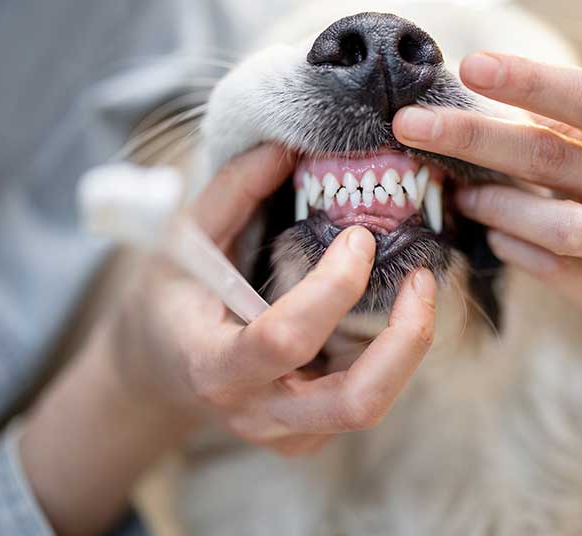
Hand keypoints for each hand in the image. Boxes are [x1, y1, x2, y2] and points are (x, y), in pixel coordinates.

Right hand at [111, 144, 436, 455]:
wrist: (160, 371)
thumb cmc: (170, 302)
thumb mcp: (183, 242)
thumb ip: (232, 193)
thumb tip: (285, 147)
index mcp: (214, 366)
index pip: (284, 339)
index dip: (332, 287)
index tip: (358, 237)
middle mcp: (257, 412)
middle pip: (355, 402)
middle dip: (405, 339)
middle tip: (421, 278)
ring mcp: (288, 433)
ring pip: (372, 406)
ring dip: (408, 347)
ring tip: (418, 288)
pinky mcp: (311, 435)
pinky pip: (366, 400)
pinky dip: (391, 356)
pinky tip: (387, 313)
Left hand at [393, 52, 581, 315]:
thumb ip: (558, 118)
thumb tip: (469, 90)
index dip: (529, 81)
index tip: (469, 66)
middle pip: (551, 157)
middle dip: (472, 138)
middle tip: (410, 125)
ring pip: (556, 224)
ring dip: (494, 205)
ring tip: (461, 194)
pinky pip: (550, 269)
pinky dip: (510, 247)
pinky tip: (493, 234)